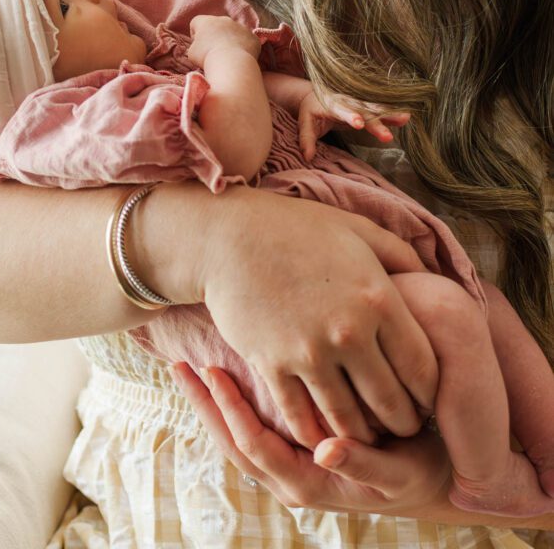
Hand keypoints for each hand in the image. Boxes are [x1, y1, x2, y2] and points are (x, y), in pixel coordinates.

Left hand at [170, 364, 450, 514]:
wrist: (434, 480)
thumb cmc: (417, 471)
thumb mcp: (397, 472)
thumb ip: (363, 464)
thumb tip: (326, 451)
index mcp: (309, 485)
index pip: (252, 445)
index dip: (229, 409)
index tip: (210, 370)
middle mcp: (292, 479)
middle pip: (232, 442)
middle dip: (204, 405)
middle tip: (179, 364)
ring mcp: (292, 464)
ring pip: (239, 435)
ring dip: (213, 403)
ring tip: (190, 365)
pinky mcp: (298, 447)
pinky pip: (257, 426)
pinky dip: (236, 402)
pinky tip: (227, 372)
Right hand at [187, 14, 260, 68]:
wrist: (231, 63)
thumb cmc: (207, 57)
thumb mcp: (191, 53)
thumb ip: (194, 46)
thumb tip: (199, 48)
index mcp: (206, 21)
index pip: (197, 22)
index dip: (195, 34)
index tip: (198, 46)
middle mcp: (224, 20)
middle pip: (217, 25)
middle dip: (215, 36)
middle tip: (213, 51)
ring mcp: (241, 27)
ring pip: (233, 32)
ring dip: (230, 41)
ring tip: (227, 56)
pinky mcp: (253, 37)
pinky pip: (246, 41)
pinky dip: (243, 48)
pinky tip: (239, 59)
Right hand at [198, 188, 437, 449]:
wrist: (229, 237)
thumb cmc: (297, 228)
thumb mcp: (358, 229)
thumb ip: (402, 255)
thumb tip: (435, 279)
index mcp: (379, 299)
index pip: (423, 368)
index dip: (430, 393)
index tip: (425, 399)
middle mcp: (349, 332)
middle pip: (391, 403)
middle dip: (403, 423)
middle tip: (402, 427)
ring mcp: (309, 352)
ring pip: (348, 419)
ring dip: (362, 436)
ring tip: (367, 436)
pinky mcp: (272, 365)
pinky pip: (301, 418)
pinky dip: (316, 436)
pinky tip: (323, 436)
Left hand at [299, 90, 410, 160]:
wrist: (315, 93)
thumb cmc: (310, 110)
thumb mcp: (304, 123)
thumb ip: (306, 140)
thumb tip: (307, 157)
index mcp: (332, 105)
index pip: (342, 110)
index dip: (351, 116)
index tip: (359, 123)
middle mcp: (348, 101)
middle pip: (364, 112)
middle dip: (376, 123)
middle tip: (387, 137)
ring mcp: (358, 102)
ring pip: (375, 108)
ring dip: (390, 114)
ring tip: (405, 119)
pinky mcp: (365, 105)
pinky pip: (380, 108)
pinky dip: (392, 112)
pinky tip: (406, 117)